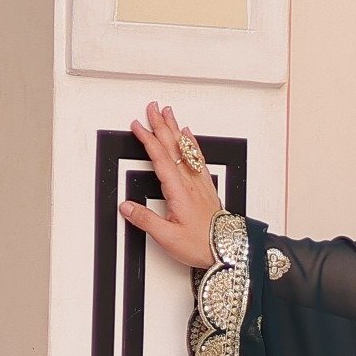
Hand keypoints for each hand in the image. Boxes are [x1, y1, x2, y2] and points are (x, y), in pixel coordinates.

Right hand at [120, 101, 222, 270]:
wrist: (228, 249)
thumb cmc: (201, 244)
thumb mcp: (167, 237)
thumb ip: (145, 220)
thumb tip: (126, 207)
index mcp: (178, 191)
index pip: (160, 157)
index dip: (148, 139)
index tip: (137, 125)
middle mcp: (190, 182)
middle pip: (173, 146)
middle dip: (161, 124)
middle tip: (152, 107)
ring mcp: (199, 183)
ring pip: (185, 148)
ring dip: (175, 129)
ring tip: (169, 113)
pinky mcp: (206, 187)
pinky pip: (197, 158)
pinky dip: (192, 143)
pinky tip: (189, 135)